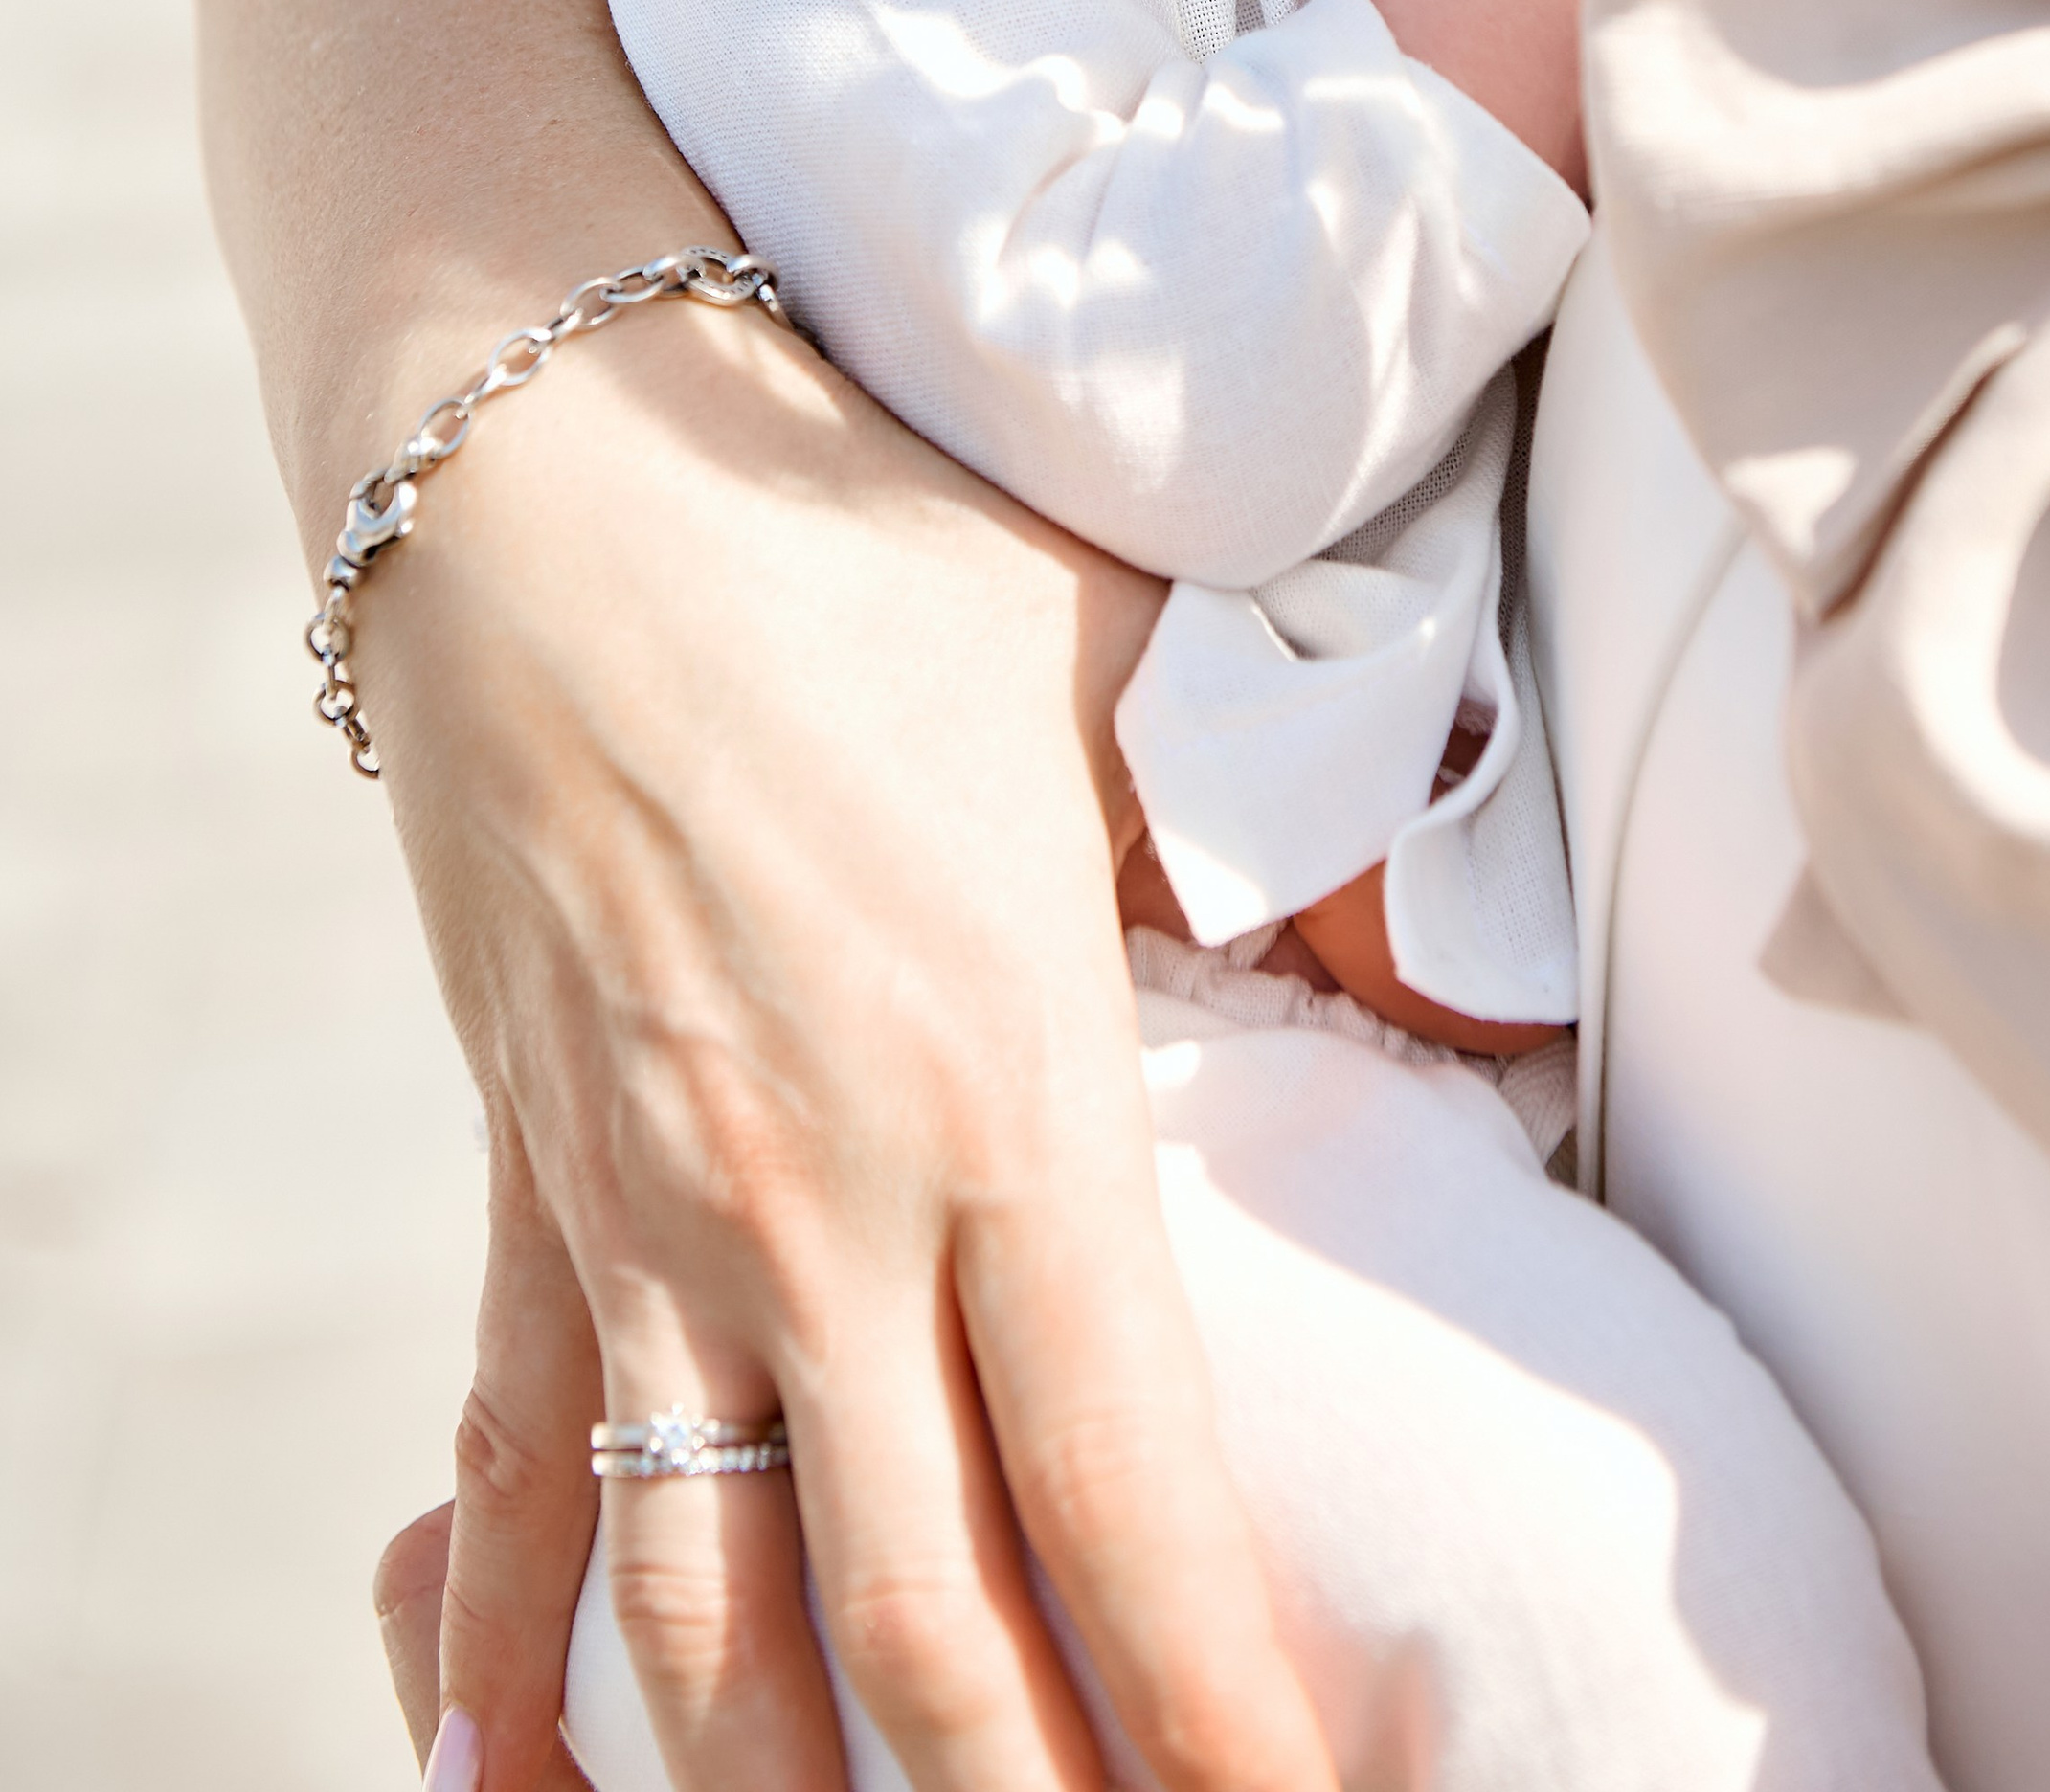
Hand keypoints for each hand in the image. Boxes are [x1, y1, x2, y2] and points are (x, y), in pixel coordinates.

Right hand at [357, 309, 1339, 1791]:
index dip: (1220, 1727)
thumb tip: (1470, 977)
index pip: (1130, 1507)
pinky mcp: (523, 1177)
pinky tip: (505, 1790)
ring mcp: (643, 1217)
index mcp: (1008, 1100)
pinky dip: (503, 1657)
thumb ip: (1294, 847)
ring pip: (702, 1615)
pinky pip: (513, 1468)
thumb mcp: (1125, 669)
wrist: (548, 464)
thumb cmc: (862, 556)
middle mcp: (818, 1212)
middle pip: (924, 1634)